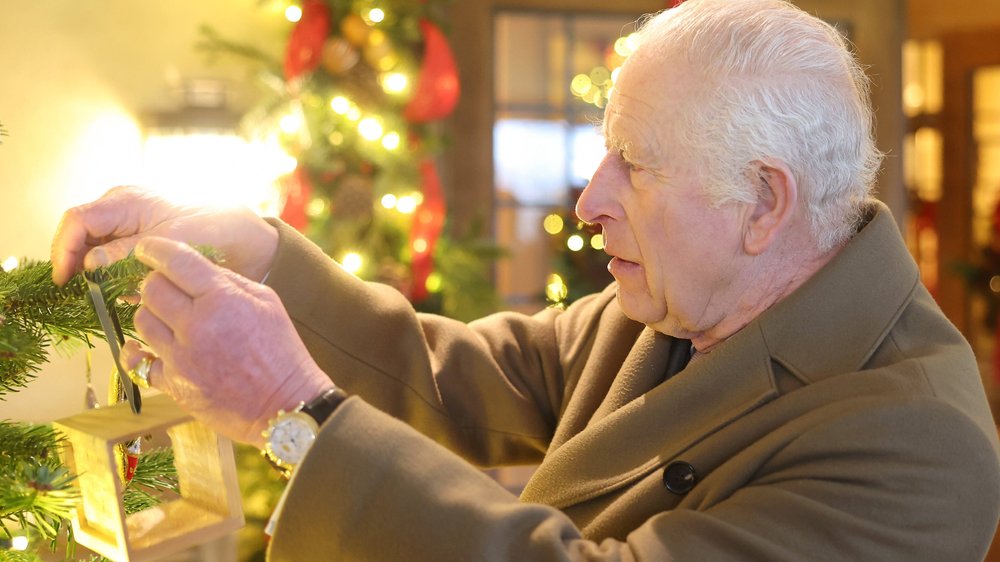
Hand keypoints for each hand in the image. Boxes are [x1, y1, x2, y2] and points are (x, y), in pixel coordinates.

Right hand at [50, 185, 277, 285]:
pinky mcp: (137, 246)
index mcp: (125, 201)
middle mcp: (120, 211)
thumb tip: (90, 264)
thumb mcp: (168, 243)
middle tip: (90, 294)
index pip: (78, 220)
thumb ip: (126, 254)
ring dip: (103, 277)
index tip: (65, 279)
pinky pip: (115, 263)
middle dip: (82, 267)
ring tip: (124, 291)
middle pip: (82, 238)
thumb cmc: (209, 229)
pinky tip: (136, 290)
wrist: (241, 238)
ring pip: (97, 255)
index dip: (64, 249)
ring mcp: (127, 228)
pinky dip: (120, 280)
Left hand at [119, 236, 332, 446]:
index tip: (147, 249)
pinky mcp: (173, 385)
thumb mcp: (266, 301)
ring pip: (140, 321)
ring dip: (153, 315)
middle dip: (156, 282)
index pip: (175, 261)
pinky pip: (139, 361)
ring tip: (172, 320)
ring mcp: (181, 358)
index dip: (155, 249)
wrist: (285, 403)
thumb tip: (194, 268)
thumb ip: (228, 281)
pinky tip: (160, 349)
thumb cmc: (281, 350)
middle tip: (169, 288)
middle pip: (150, 289)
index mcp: (222, 300)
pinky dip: (146, 352)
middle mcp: (196, 326)